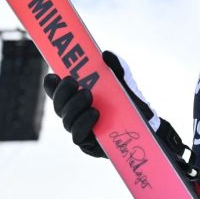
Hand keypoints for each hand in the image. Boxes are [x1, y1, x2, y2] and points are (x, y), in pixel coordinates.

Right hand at [43, 51, 172, 156]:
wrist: (147, 123)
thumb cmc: (130, 100)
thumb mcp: (125, 81)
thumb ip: (117, 67)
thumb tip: (106, 54)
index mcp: (78, 98)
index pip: (57, 93)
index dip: (51, 85)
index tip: (53, 75)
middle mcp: (76, 114)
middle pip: (58, 106)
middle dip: (62, 93)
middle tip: (73, 81)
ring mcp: (81, 129)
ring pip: (66, 121)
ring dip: (74, 107)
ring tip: (88, 95)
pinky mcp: (89, 144)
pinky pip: (78, 136)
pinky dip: (83, 124)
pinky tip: (94, 113)